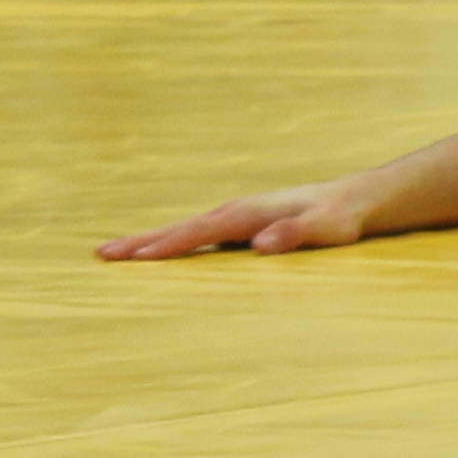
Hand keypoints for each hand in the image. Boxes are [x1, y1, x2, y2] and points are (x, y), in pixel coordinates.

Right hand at [97, 182, 372, 261]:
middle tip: (102, 253)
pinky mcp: (242, 223)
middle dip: (143, 240)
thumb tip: (259, 244)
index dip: (169, 245)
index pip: (200, 231)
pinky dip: (172, 241)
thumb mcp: (325, 230)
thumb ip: (295, 234)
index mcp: (249, 213)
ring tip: (114, 252)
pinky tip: (158, 251)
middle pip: (182, 226)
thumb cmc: (340, 219)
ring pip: (186, 229)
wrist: (355, 200)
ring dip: (151, 240)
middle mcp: (237, 211)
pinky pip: (198, 233)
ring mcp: (237, 215)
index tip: (135, 257)